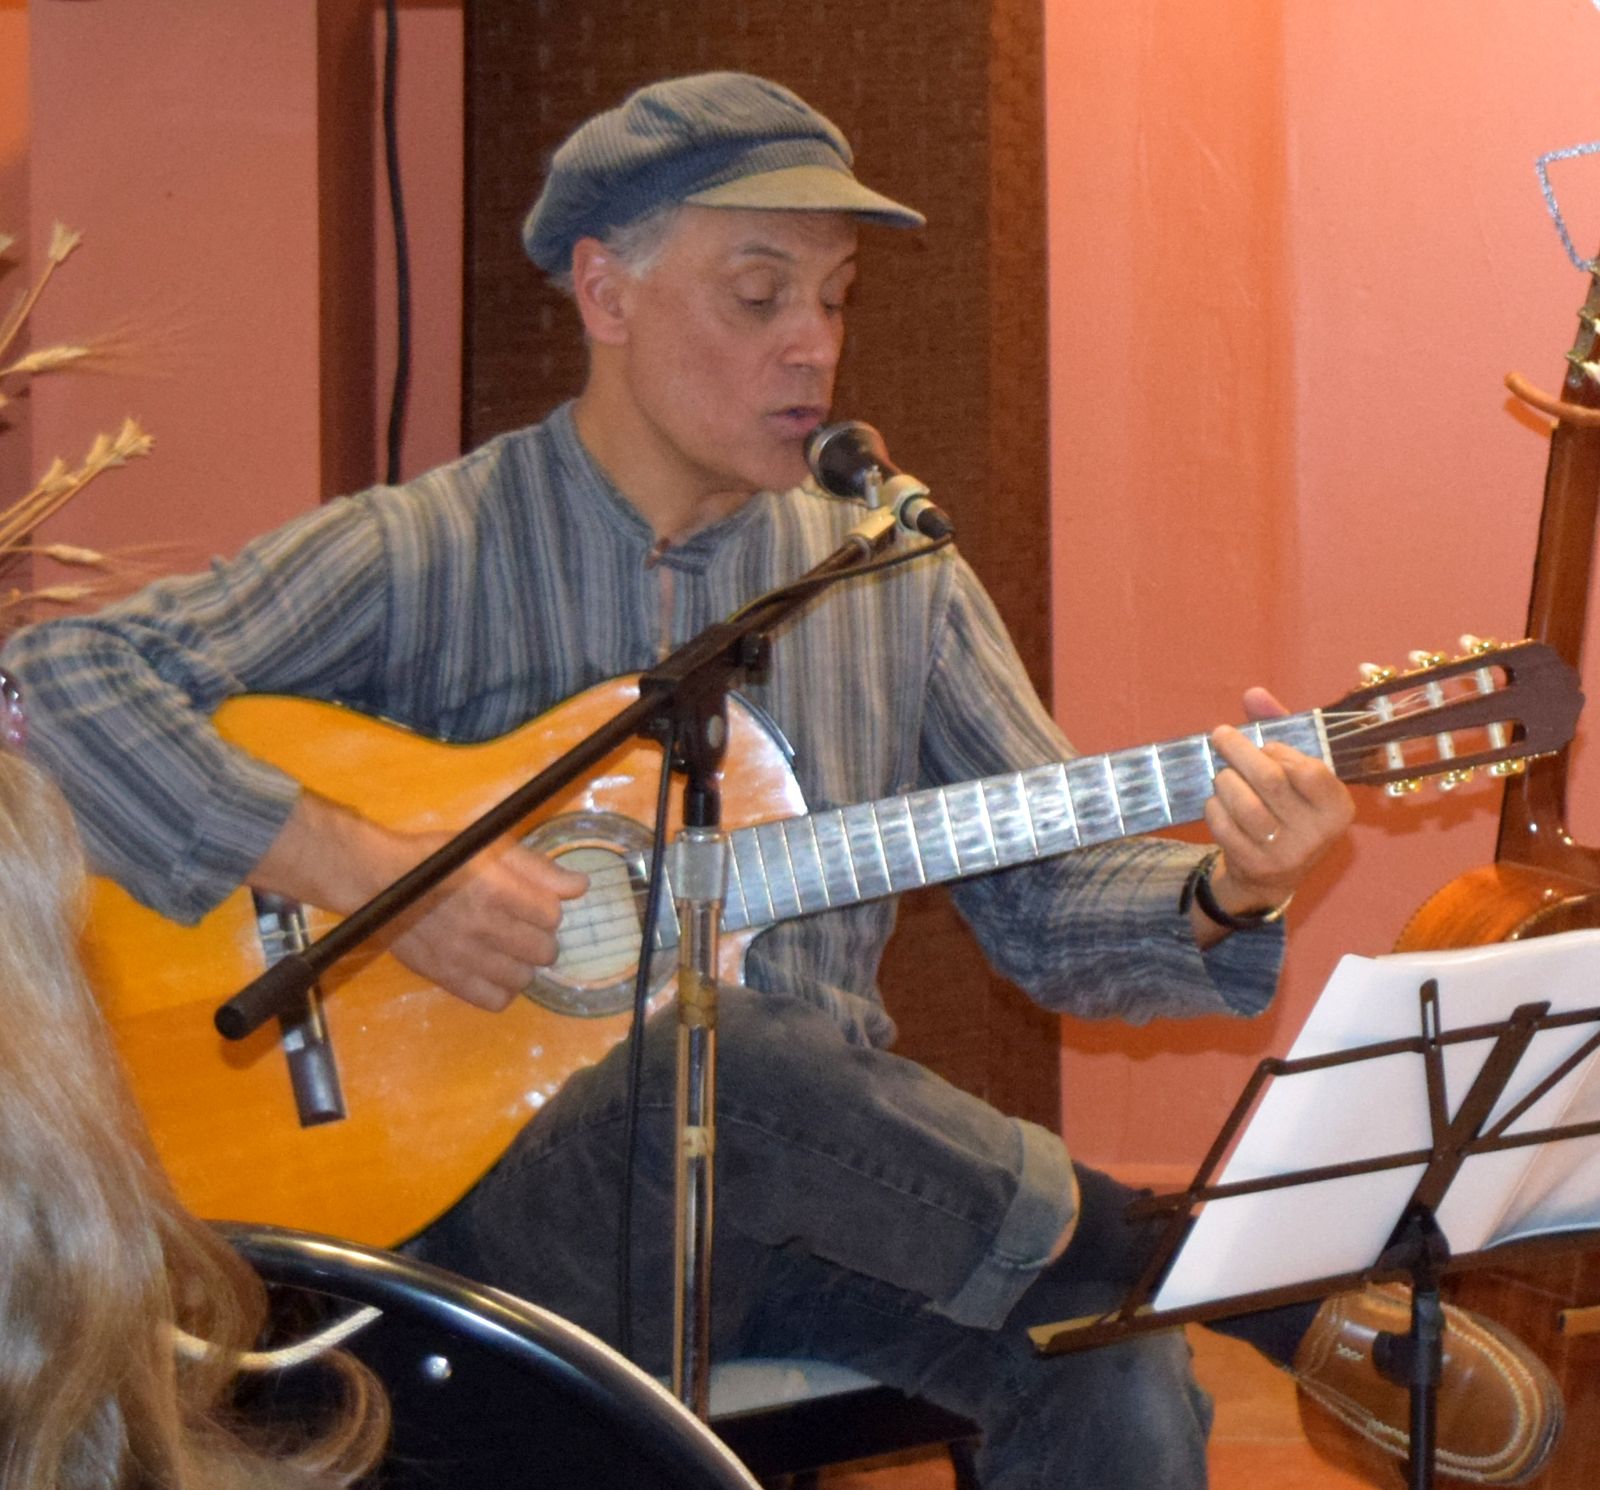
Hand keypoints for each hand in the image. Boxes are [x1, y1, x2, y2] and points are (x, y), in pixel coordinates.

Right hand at [378, 829, 589, 1010]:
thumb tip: (580, 886)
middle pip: (545, 951)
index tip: (532, 904)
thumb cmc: (440, 858)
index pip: (552, 915)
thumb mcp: (491, 847)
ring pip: (524, 978)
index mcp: (496, 890)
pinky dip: (502, 988)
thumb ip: (537, 868)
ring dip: (523, 964)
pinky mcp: (447, 978)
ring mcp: (464, 957)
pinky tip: (495, 971)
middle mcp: (483, 927)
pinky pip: (496, 1001)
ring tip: (507, 949)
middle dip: (540, 937)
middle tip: (521, 928)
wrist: (380, 881)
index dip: (547, 909)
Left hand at [1196, 687, 1353, 936]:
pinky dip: (1214, 806)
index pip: (1309, 770)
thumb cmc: (1288, 808)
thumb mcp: (1296, 772)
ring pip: (1244, 805)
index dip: (1281, 751)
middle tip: (1221, 736)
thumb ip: (1280, 728)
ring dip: (1225, 781)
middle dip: (1239, 752)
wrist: (1274, 874)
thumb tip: (1253, 693)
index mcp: (1338, 808)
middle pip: (1270, 781)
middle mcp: (1317, 835)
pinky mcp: (1253, 865)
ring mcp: (1285, 854)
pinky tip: (1217, 800)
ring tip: (1223, 774)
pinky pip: (1223, 825)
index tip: (1266, 744)